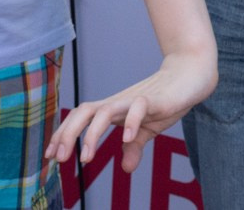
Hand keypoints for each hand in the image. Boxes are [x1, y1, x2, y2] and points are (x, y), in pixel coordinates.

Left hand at [47, 48, 216, 174]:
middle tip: (60, 159)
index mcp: (114, 110)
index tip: (51, 156)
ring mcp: (135, 100)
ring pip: (104, 110)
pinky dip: (130, 123)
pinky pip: (138, 108)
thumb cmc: (166, 100)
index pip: (81, 118)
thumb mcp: (149, 130)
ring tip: (87, 157)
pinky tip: (127, 139)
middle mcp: (119, 103)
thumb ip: (135, 146)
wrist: (191, 76)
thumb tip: (126, 168)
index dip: (63, 134)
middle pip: (84, 111)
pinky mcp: (155, 99)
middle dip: (68, 134)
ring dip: (91, 134)